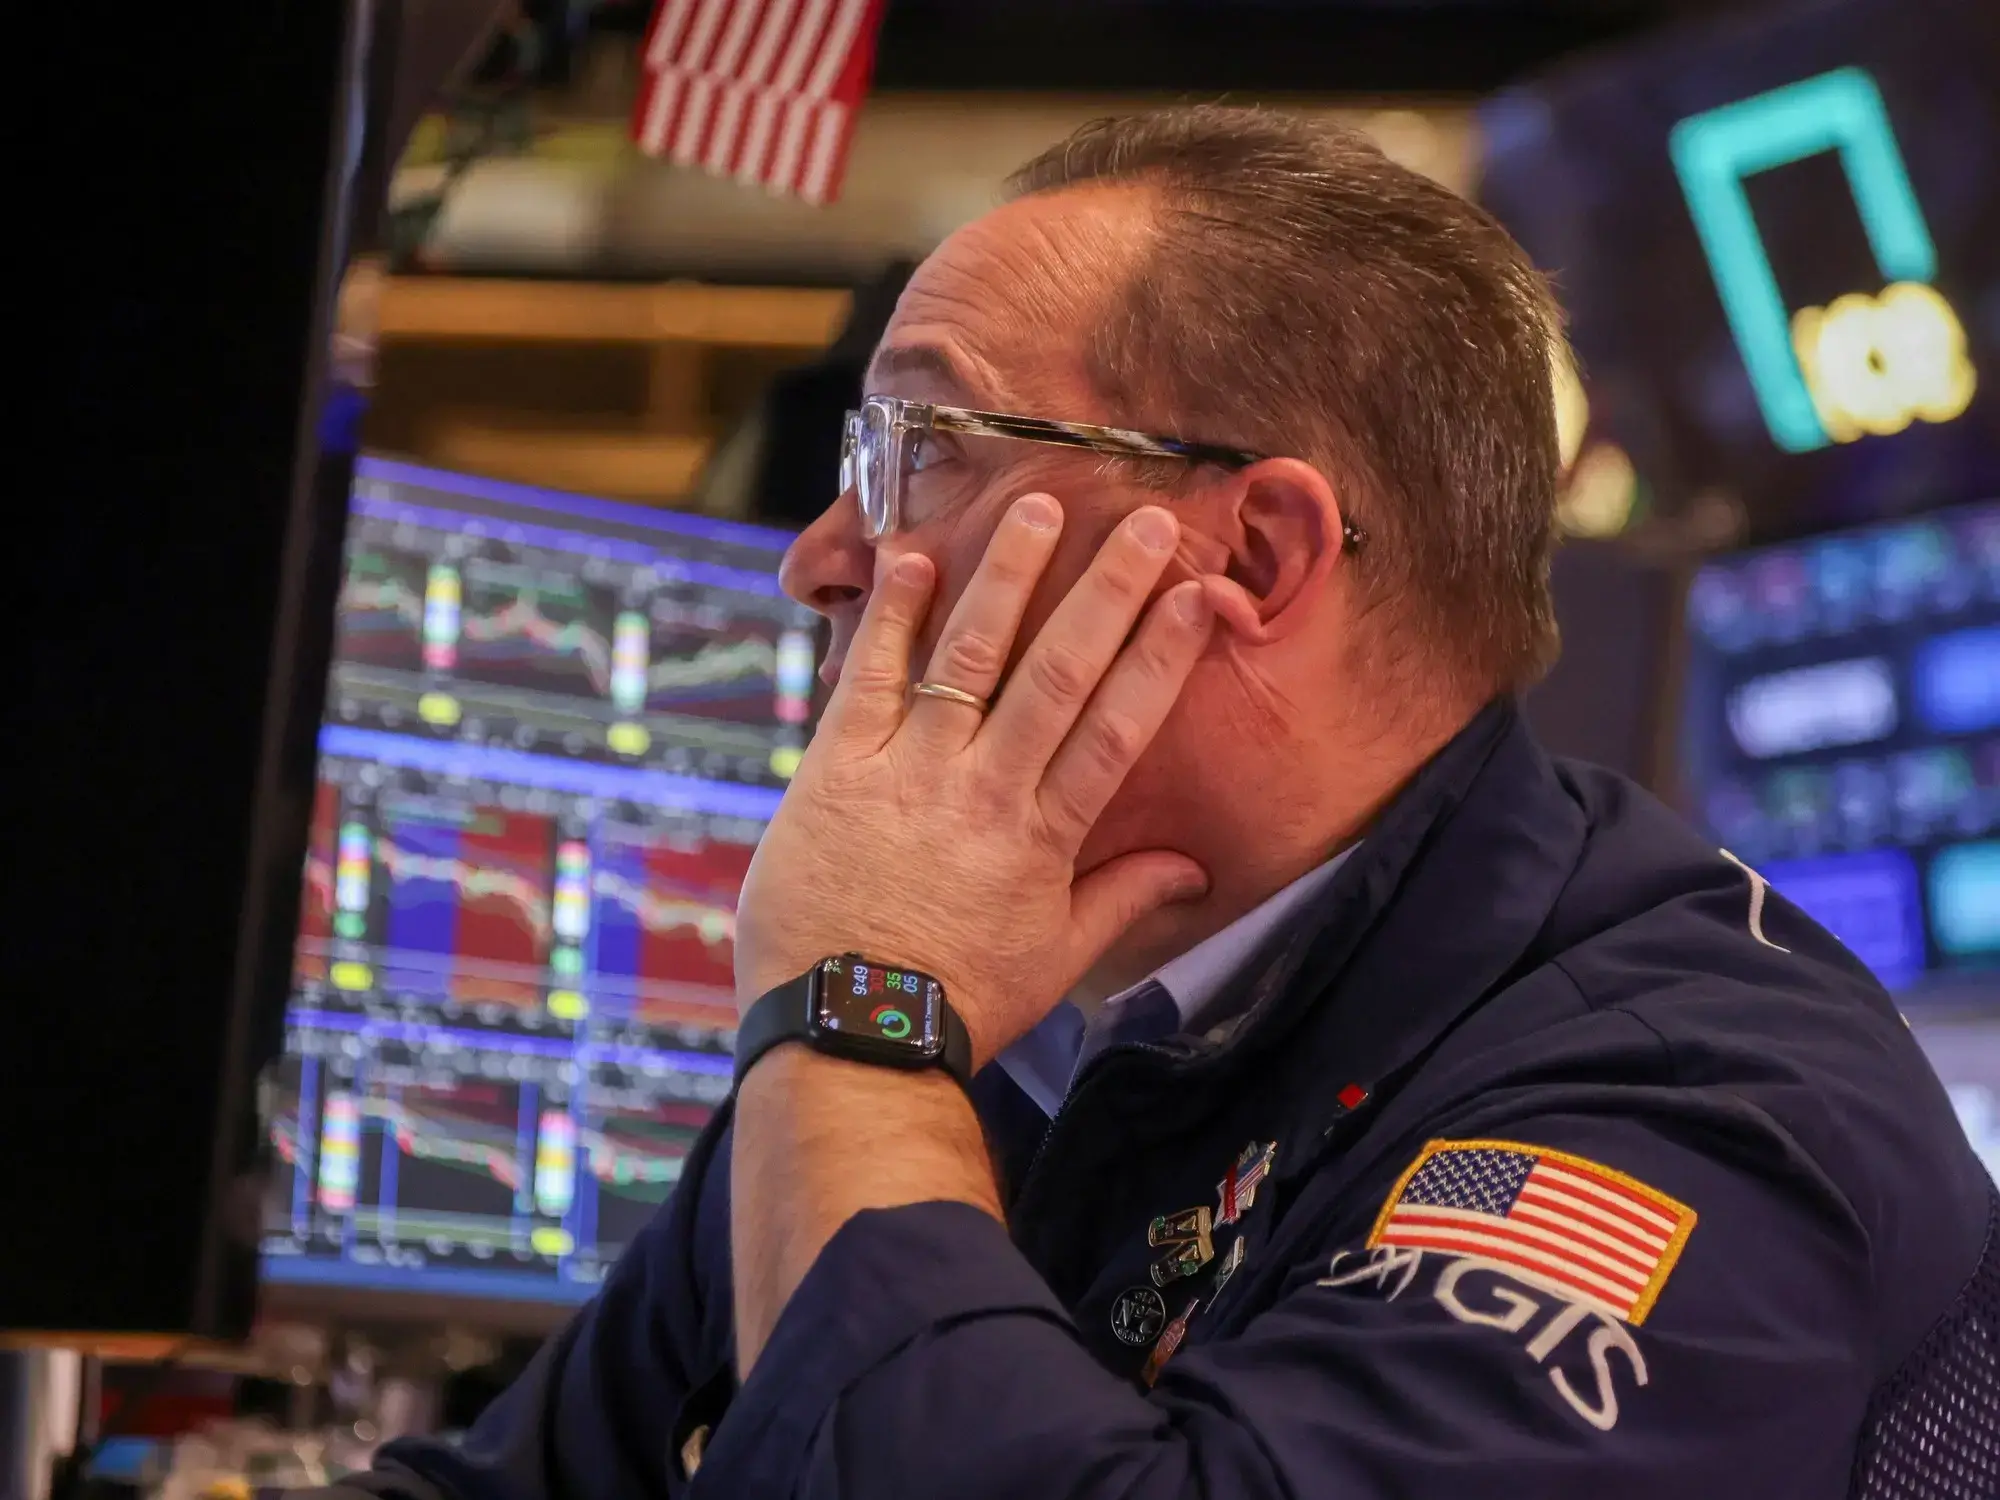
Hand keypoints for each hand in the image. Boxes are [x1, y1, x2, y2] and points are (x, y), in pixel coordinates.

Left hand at [732, 494, 1216, 1067]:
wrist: (849, 1033)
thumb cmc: (957, 1002)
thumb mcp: (1055, 959)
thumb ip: (1122, 897)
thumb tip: (1193, 869)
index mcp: (1043, 836)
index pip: (1116, 729)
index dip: (1159, 657)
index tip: (1196, 595)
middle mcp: (983, 791)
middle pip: (1056, 674)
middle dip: (1105, 592)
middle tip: (1143, 523)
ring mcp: (908, 774)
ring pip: (967, 659)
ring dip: (1004, 578)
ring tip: (1035, 506)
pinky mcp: (837, 771)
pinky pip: (868, 679)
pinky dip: (891, 618)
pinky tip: (913, 559)